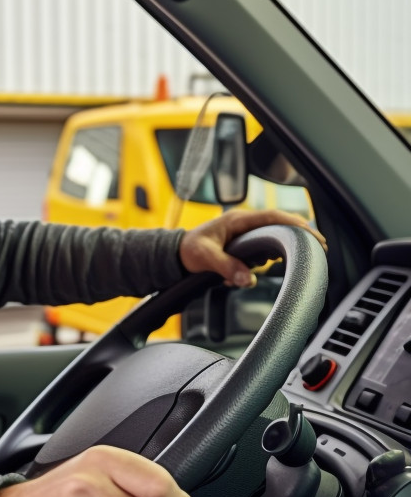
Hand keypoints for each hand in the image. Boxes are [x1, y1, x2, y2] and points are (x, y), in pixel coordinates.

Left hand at [179, 209, 326, 287]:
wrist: (175, 255)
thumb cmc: (188, 251)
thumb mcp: (205, 258)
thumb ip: (227, 267)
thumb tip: (249, 279)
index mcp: (238, 220)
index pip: (273, 216)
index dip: (295, 223)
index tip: (313, 233)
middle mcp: (245, 224)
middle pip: (281, 226)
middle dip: (300, 237)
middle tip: (320, 248)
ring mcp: (246, 234)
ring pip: (273, 240)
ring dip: (278, 253)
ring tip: (290, 260)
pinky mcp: (244, 246)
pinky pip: (262, 252)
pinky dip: (264, 262)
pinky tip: (253, 272)